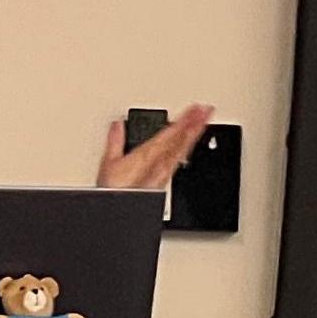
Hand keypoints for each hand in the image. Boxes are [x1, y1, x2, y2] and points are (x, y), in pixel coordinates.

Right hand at [99, 104, 213, 189]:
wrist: (121, 209)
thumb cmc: (115, 189)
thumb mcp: (109, 161)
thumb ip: (116, 141)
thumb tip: (118, 126)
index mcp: (148, 154)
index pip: (171, 133)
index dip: (185, 120)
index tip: (196, 109)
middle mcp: (160, 162)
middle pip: (181, 140)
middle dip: (195, 124)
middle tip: (207, 110)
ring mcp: (165, 171)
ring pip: (183, 149)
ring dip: (195, 134)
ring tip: (204, 121)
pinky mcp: (164, 179)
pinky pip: (180, 160)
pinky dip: (187, 148)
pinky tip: (191, 144)